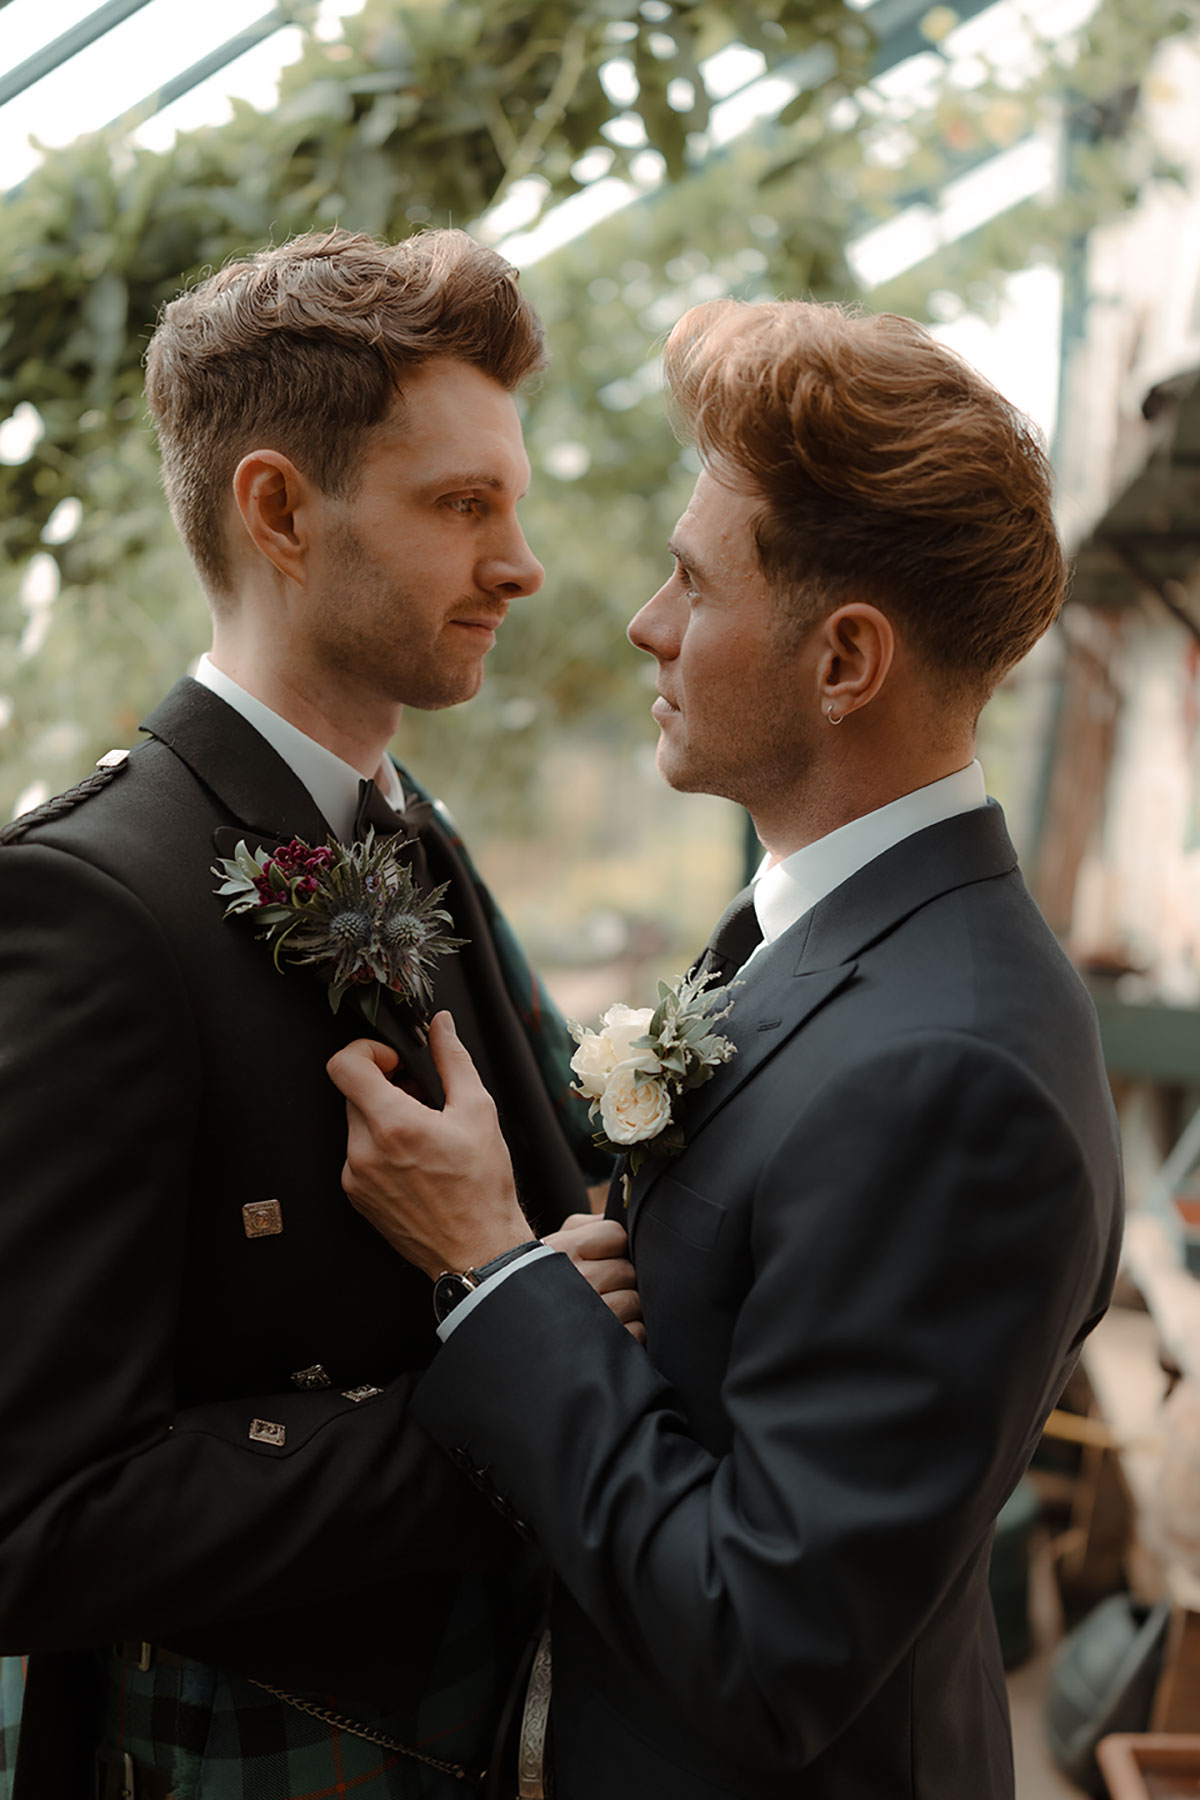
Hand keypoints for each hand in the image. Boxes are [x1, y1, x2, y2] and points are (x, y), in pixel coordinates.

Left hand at [327, 1014, 532, 1278]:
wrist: (477, 1250)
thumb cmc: (482, 1186)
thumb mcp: (478, 1112)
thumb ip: (453, 1060)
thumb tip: (440, 1025)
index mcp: (392, 1125)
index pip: (344, 1065)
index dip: (366, 1051)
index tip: (394, 1063)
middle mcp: (364, 1151)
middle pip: (354, 1093)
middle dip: (385, 1087)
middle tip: (421, 1101)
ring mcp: (355, 1177)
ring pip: (357, 1124)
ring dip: (383, 1118)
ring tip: (423, 1137)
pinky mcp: (356, 1196)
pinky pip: (358, 1154)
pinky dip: (381, 1148)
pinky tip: (416, 1163)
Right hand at [544, 1213, 644, 1343]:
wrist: (513, 1323)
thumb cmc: (540, 1280)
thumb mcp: (555, 1243)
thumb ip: (588, 1224)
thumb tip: (624, 1214)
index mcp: (563, 1249)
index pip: (617, 1235)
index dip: (614, 1245)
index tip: (601, 1257)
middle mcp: (576, 1280)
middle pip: (628, 1269)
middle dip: (620, 1277)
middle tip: (600, 1286)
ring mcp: (589, 1315)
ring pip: (634, 1300)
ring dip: (626, 1306)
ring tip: (601, 1309)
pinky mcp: (601, 1343)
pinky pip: (636, 1330)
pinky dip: (628, 1331)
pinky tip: (606, 1330)